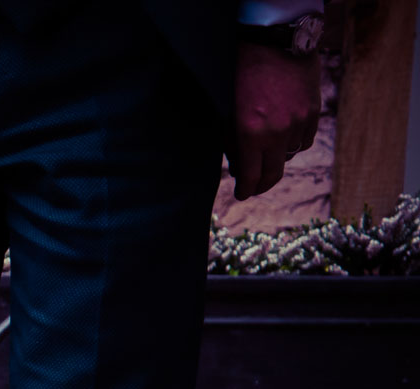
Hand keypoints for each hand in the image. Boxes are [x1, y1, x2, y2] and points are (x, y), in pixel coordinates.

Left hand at [229, 42, 320, 200]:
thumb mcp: (226, 112)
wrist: (274, 42)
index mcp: (250, 134)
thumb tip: (238, 169)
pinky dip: (293, 144)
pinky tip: (283, 139)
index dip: (245, 190)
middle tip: (254, 187)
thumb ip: (231, 143)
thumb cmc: (241, 75)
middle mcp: (277, 132)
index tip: (242, 194)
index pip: (250, 177)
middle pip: (273, 174)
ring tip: (266, 153)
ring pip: (289, 156)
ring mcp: (298, 122)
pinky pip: (304, 140)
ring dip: (276, 158)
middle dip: (261, 185)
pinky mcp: (313, 111)